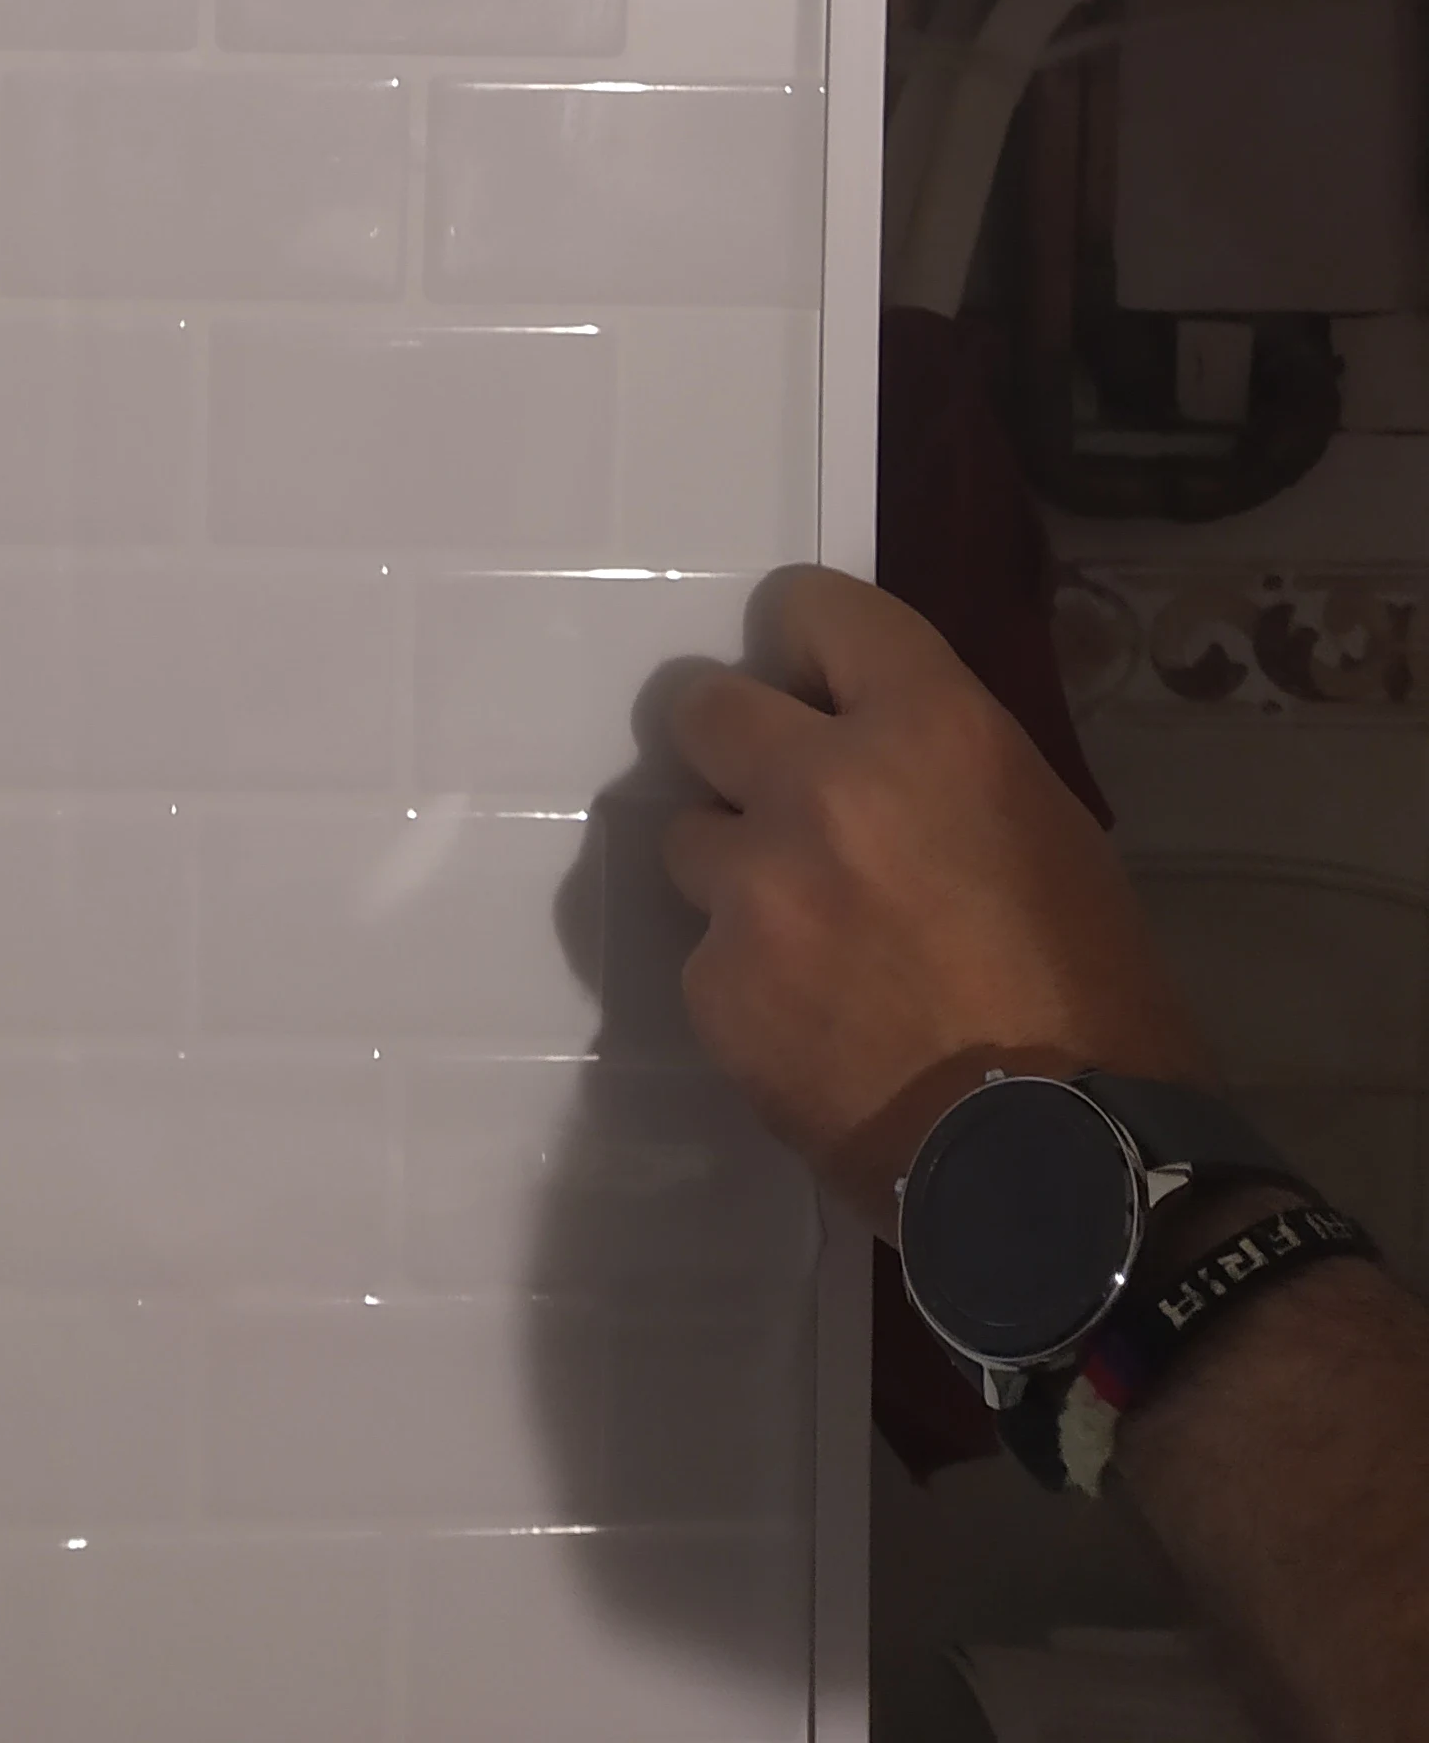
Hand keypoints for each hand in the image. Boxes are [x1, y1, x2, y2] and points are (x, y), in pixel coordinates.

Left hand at [662, 566, 1208, 1231]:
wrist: (1062, 1173)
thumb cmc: (1094, 997)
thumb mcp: (1045, 829)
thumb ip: (935, 764)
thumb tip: (865, 746)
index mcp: (928, 728)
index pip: (811, 608)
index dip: (804, 643)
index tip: (806, 679)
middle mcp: (823, 785)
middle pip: (702, 705)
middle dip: (734, 745)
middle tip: (778, 801)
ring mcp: (756, 888)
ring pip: (688, 834)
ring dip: (736, 871)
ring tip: (808, 941)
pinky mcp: (715, 987)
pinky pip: (702, 951)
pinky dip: (744, 980)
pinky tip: (810, 1028)